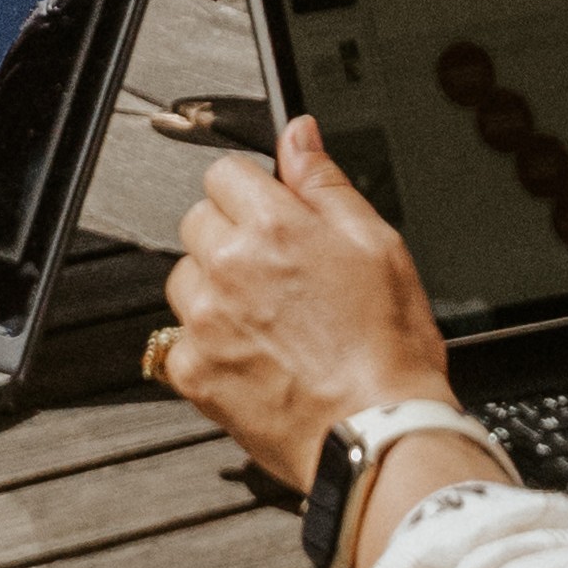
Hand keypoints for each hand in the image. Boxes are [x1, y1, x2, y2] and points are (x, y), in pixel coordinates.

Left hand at [163, 115, 455, 496]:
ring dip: (214, 289)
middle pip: (198, 222)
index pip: (224, 173)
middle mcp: (228, 267)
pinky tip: (253, 357)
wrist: (376, 433)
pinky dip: (206, 346)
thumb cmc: (388, 348)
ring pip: (184, 280)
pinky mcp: (192, 371)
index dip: (253, 191)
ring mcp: (204, 322)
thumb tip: (298, 134)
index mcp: (274, 226)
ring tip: (268, 320)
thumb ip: (325, 183)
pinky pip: (179, 340)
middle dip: (231, 237)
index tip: (272, 214)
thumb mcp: (378, 244)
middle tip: (279, 275)